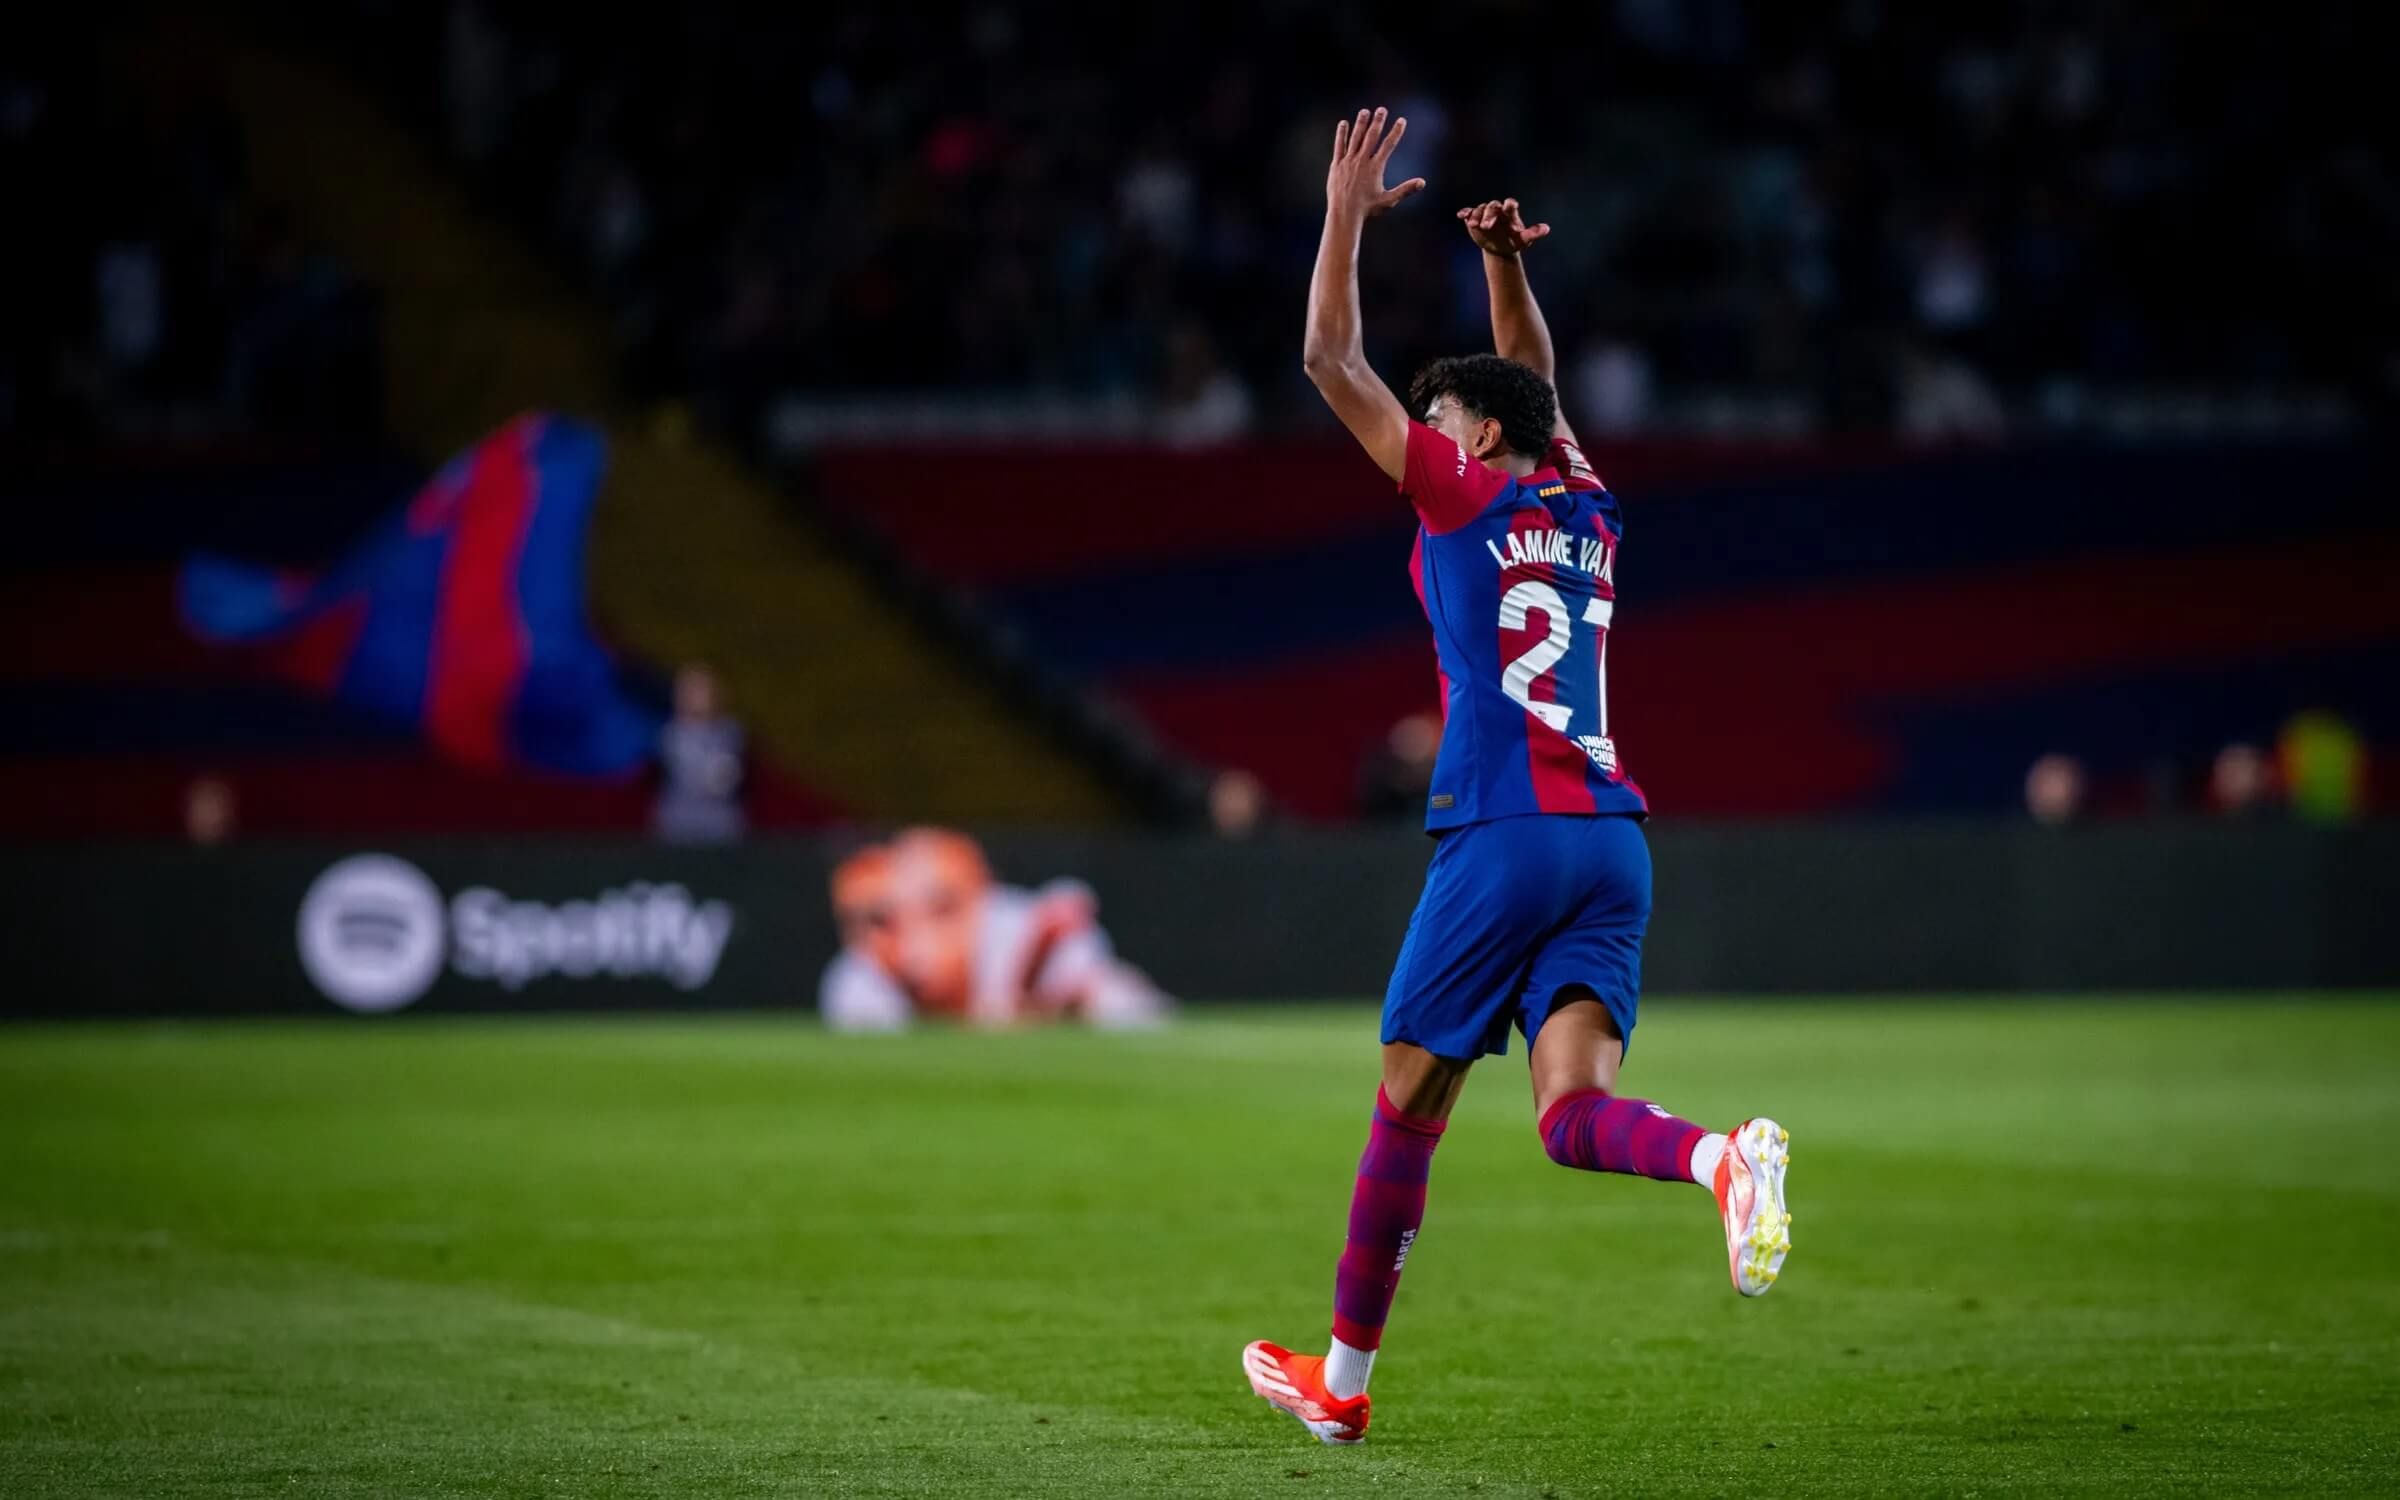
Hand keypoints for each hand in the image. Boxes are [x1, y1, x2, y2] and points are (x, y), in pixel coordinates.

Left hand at [1326, 107, 1425, 222]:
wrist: (1344, 214)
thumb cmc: (1367, 209)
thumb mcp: (1389, 200)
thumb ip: (1405, 189)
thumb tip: (1423, 183)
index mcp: (1375, 168)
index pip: (1388, 145)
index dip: (1396, 132)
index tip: (1401, 121)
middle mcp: (1362, 161)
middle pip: (1371, 136)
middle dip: (1378, 122)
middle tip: (1382, 110)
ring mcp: (1348, 162)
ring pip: (1355, 138)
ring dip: (1361, 124)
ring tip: (1365, 112)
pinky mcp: (1337, 165)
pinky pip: (1339, 146)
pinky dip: (1342, 134)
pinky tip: (1343, 123)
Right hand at [1458, 197, 1550, 257]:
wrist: (1499, 248)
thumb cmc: (1513, 242)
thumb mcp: (1523, 240)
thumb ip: (1533, 234)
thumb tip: (1547, 229)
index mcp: (1510, 213)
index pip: (1510, 204)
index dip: (1510, 205)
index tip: (1510, 207)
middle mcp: (1497, 211)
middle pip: (1493, 207)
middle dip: (1489, 215)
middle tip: (1486, 227)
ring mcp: (1485, 213)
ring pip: (1480, 209)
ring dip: (1476, 216)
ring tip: (1474, 226)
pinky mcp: (1474, 218)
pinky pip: (1469, 213)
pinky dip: (1465, 213)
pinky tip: (1461, 216)